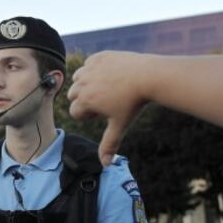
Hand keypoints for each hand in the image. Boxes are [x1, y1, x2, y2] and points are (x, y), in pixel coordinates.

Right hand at [67, 51, 151, 166]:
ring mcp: (90, 69)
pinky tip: (111, 75)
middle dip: (84, 100)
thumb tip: (105, 165)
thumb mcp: (120, 126)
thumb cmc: (133, 104)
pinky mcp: (98, 57)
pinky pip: (89, 65)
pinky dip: (95, 70)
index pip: (75, 112)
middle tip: (106, 101)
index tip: (104, 113)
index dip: (89, 115)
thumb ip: (109, 145)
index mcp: (85, 101)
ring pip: (79, 78)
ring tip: (106, 88)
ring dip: (87, 84)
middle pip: (74, 95)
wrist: (148, 76)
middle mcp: (83, 83)